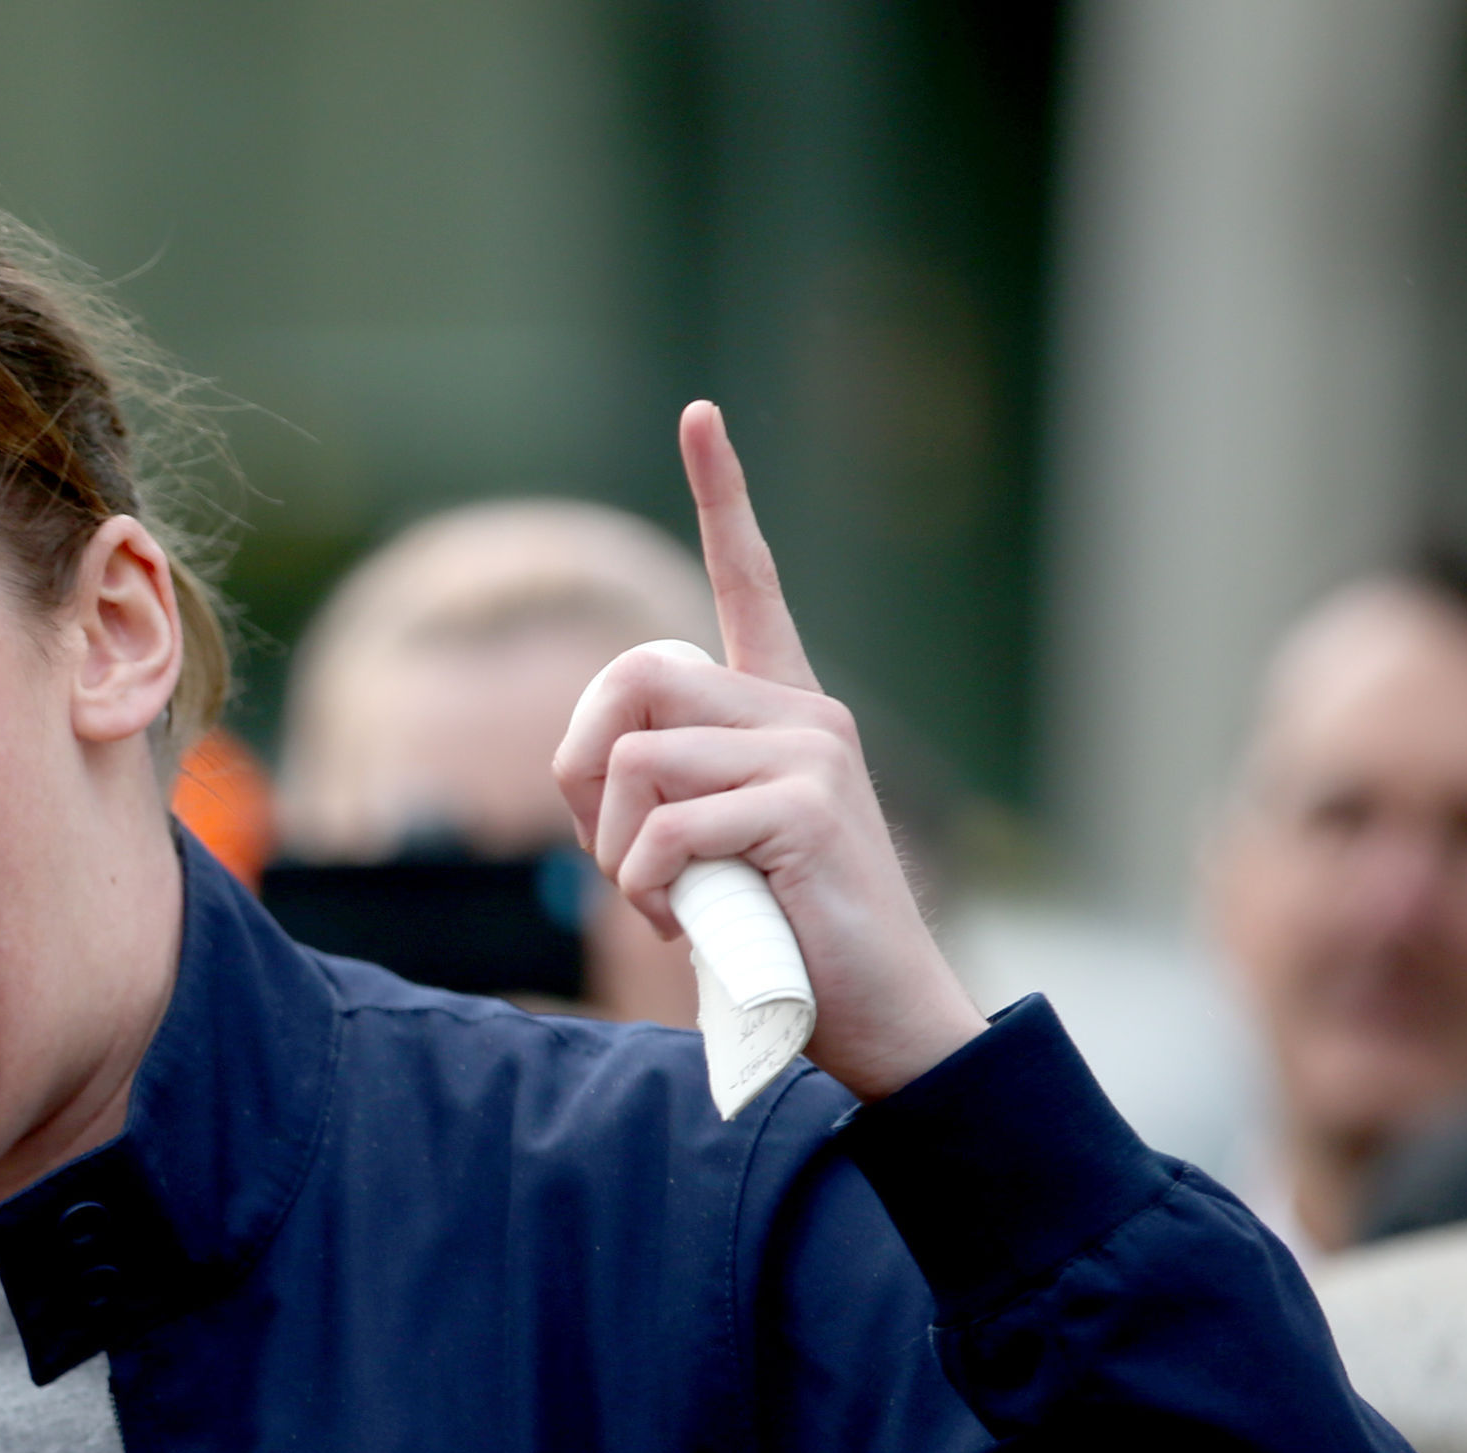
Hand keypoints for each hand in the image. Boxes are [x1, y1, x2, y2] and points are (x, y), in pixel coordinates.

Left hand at [551, 401, 984, 1099]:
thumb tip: (595, 771)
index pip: (749, 584)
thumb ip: (666, 794)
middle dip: (581, 768)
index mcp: (784, 716)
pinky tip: (696, 924)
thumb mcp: (713, 855)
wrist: (886, 1021)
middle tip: (614, 853)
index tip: (700, 416)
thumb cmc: (788, 946)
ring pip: (635, 760)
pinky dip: (649, 890)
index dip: (723, 497)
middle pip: (632, 677)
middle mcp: (803, 713)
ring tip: (670, 904)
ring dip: (616, 852)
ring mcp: (810, 752)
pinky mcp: (805, 807)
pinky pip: (661, 830)